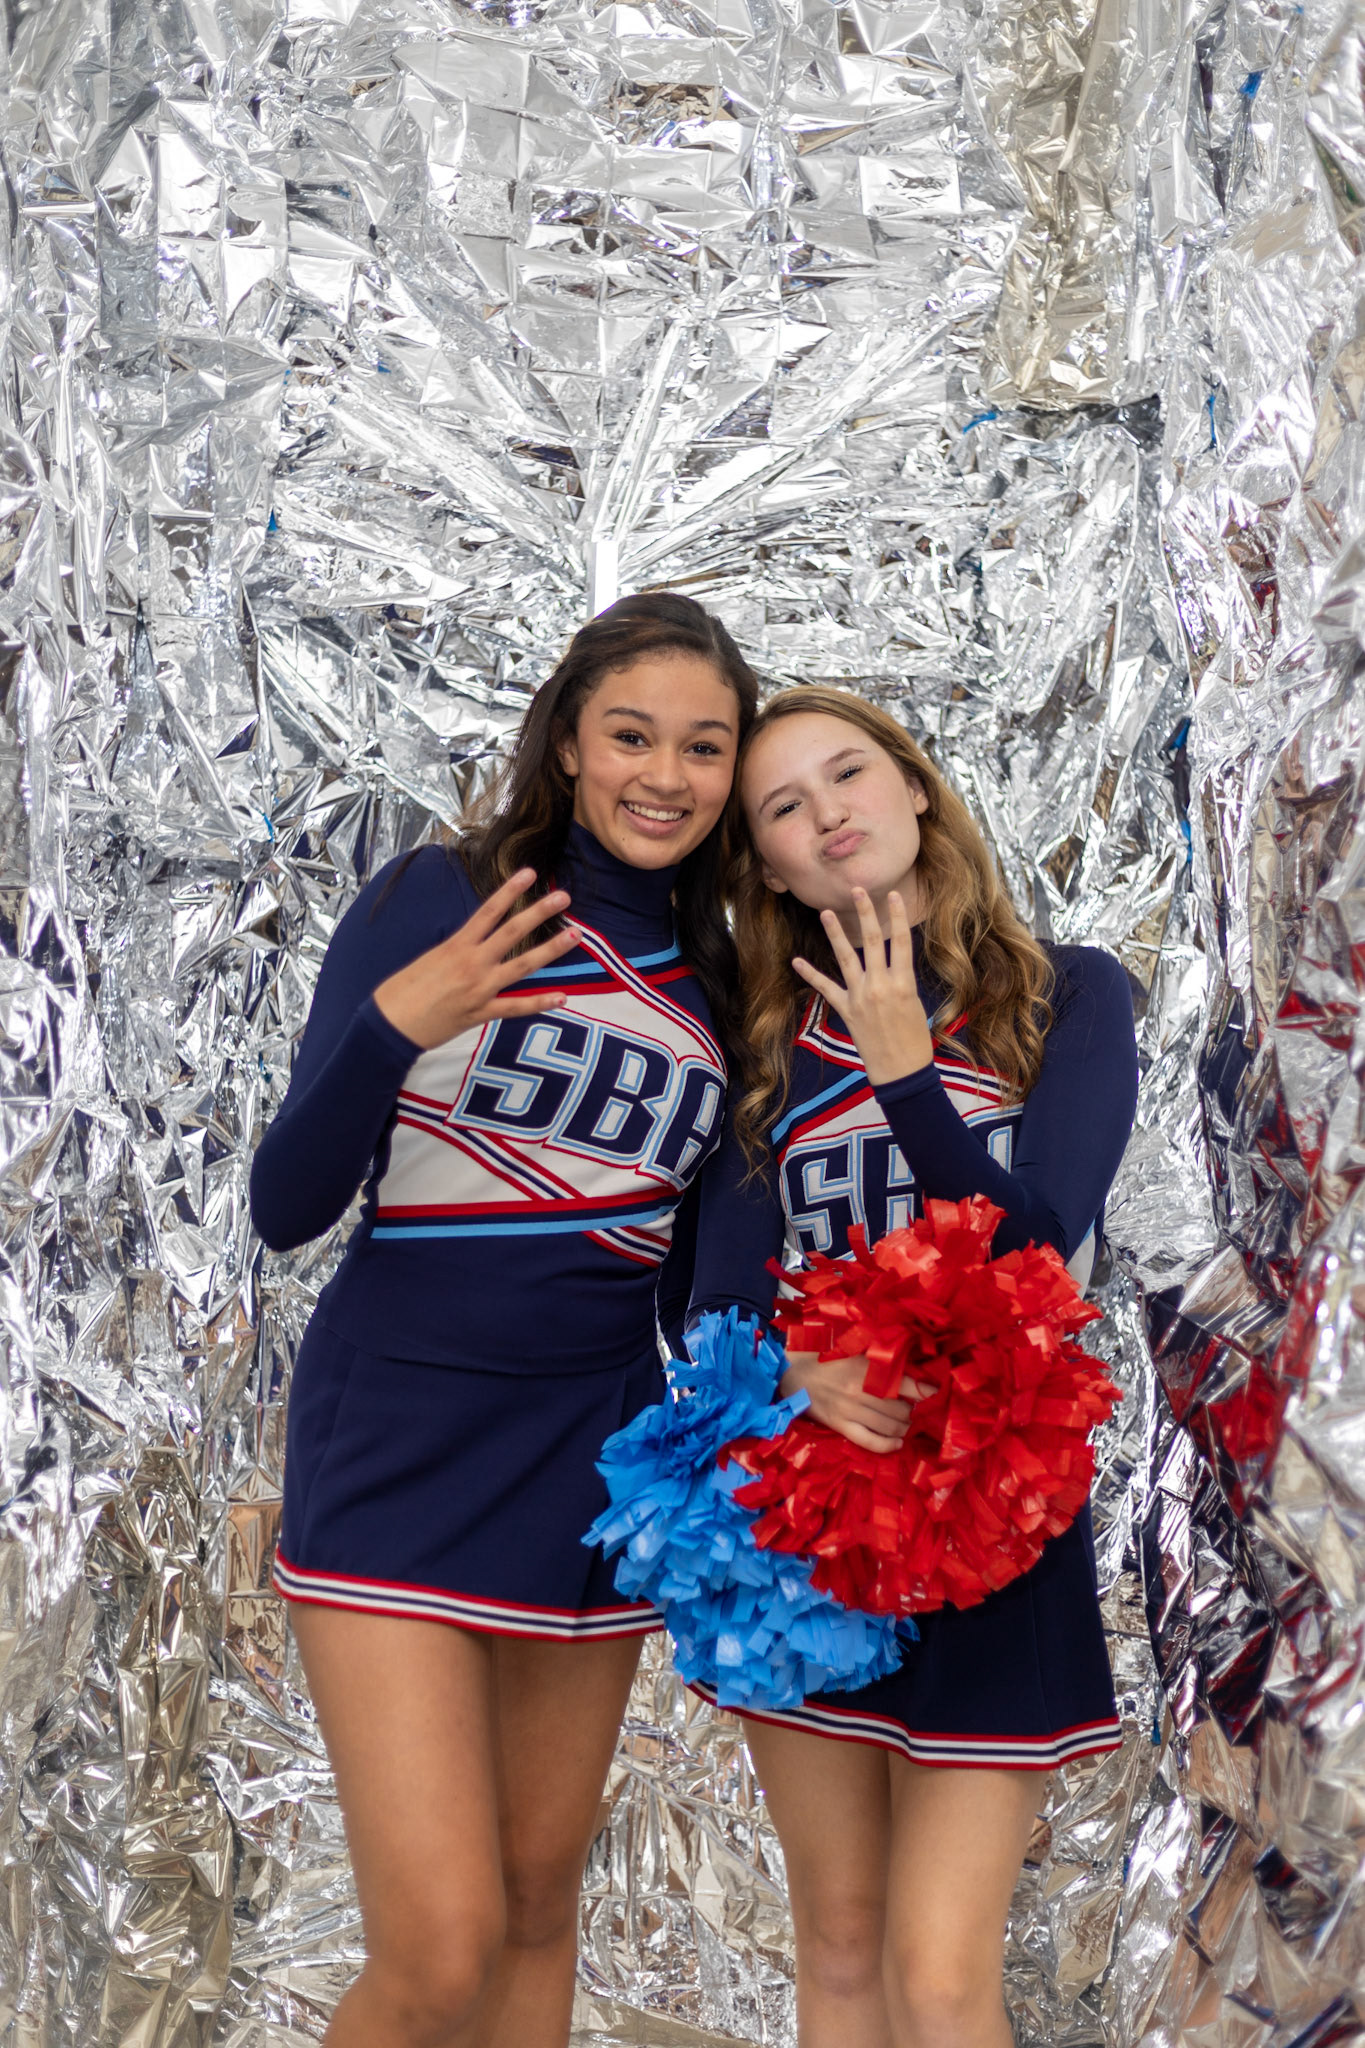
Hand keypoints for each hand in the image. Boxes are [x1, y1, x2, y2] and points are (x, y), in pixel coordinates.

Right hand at [373, 868, 580, 1049]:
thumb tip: (473, 941)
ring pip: (522, 966)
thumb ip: (456, 949)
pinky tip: (563, 998)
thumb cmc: (402, 990)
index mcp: (456, 946)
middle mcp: (472, 963)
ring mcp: (480, 989)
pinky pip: (516, 1008)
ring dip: (551, 950)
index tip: (530, 873)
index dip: (510, 891)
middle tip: (564, 897)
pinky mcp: (481, 1013)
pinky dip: (540, 1003)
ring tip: (575, 935)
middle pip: (512, 932)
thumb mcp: (429, 958)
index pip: (488, 911)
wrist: (390, 1024)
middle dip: (539, 912)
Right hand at [779, 1348, 932, 1455]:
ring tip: (906, 1422)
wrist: (794, 1375)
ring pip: (889, 1426)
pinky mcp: (840, 1426)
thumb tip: (909, 1368)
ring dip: (904, 1426)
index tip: (934, 1391)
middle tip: (913, 1407)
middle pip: (900, 1409)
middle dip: (911, 1410)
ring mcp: (849, 1412)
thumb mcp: (854, 1353)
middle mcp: (859, 1392)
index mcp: (864, 1369)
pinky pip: (870, 1441)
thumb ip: (879, 1361)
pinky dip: (888, 1445)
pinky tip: (898, 1443)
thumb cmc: (827, 1360)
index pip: (904, 1383)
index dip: (924, 1389)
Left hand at [791, 888, 932, 1085]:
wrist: (901, 1071)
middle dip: (865, 913)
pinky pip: (827, 988)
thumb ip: (900, 981)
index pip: (900, 942)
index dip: (897, 916)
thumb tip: (891, 965)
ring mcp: (861, 997)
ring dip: (835, 934)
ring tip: (825, 913)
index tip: (893, 894)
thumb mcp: (915, 1004)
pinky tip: (797, 961)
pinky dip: (811, 974)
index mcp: (904, 983)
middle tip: (857, 889)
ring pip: (846, 958)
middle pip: (872, 941)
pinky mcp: (847, 1011)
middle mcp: (881, 986)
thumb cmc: (915, 1039)